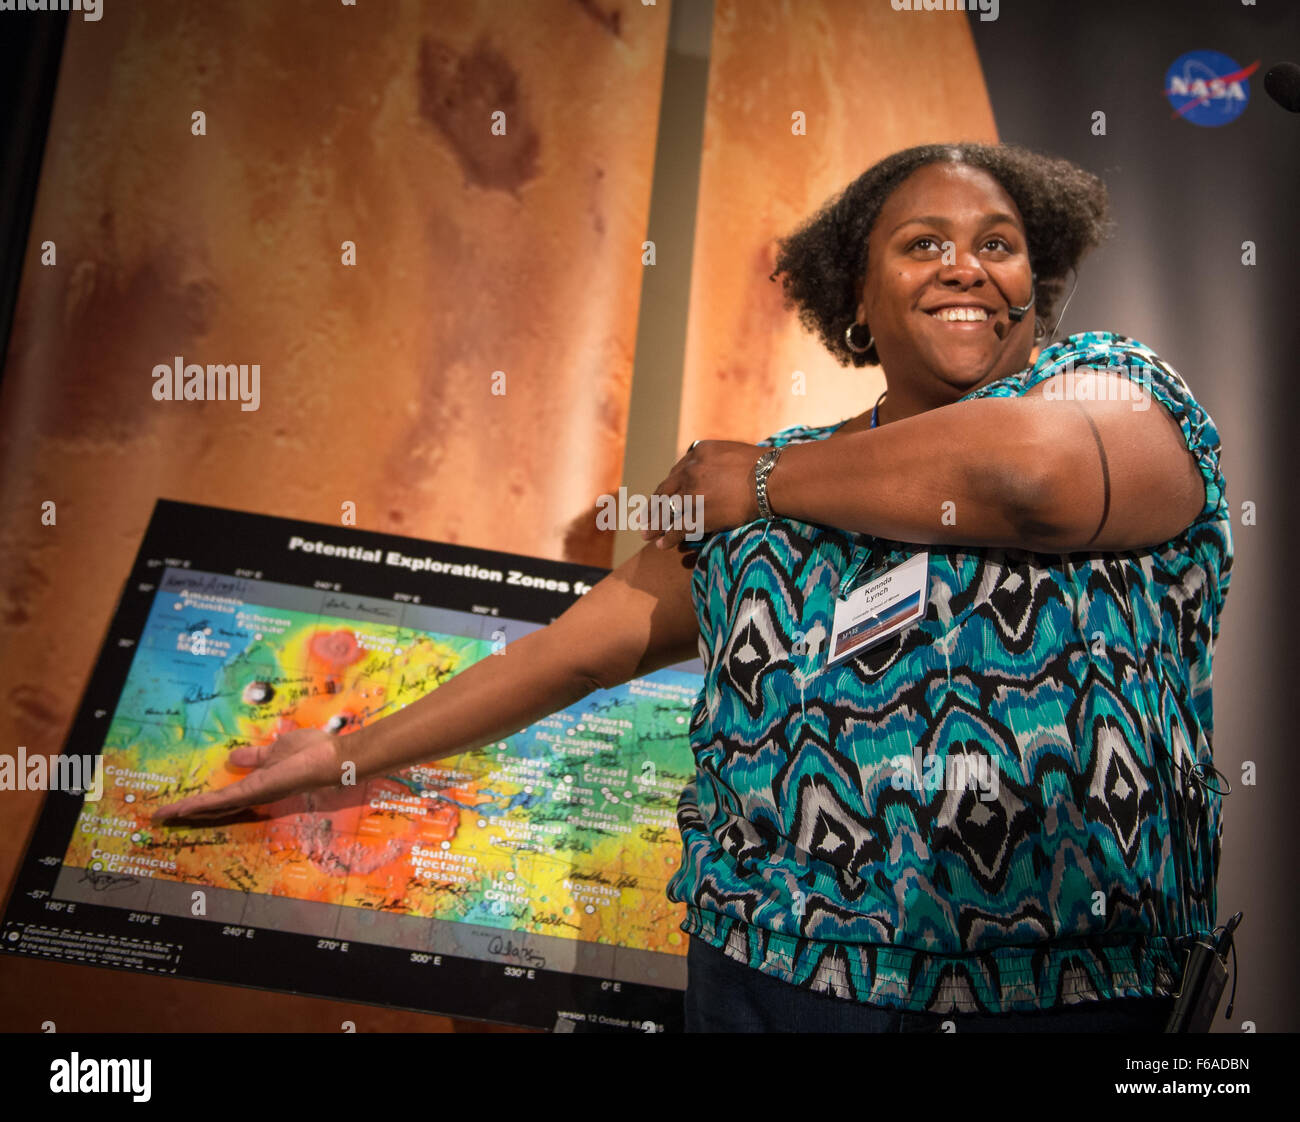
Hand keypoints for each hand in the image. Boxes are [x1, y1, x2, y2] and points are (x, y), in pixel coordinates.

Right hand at [150, 727, 342, 822]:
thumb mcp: (275, 750)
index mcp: (259, 785)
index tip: (184, 806)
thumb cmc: (311, 751)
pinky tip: (182, 809)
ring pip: (214, 806)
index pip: (227, 798)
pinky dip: (200, 805)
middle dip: (190, 812)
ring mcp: (253, 795)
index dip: (205, 802)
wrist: (330, 758)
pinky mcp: (254, 791)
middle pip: (216, 807)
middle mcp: (254, 795)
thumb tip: (233, 759)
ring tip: (163, 815)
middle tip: (163, 817)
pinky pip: (222, 800)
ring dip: (187, 811)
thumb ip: (255, 757)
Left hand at [641, 440, 763, 551]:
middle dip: (653, 507)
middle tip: (643, 519)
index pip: (675, 474)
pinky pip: (677, 528)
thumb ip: (714, 461)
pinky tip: (661, 546)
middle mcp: (690, 470)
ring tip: (647, 535)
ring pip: (667, 511)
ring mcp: (691, 492)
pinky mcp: (697, 513)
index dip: (666, 489)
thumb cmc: (762, 467)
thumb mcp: (731, 453)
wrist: (771, 478)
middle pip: (665, 492)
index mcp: (697, 453)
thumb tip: (710, 468)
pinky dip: (668, 538)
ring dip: (655, 525)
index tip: (661, 497)